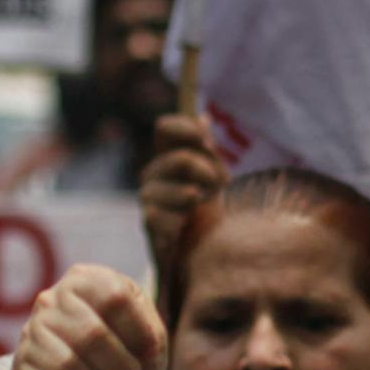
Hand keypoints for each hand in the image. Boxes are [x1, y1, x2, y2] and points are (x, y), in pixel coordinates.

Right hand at [12, 264, 168, 369]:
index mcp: (85, 280)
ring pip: (66, 366)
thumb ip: (150, 335)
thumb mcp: (153, 343)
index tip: (149, 351)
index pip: (115, 297)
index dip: (139, 332)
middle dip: (121, 367)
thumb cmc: (132, 363)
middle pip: (91, 334)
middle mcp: (51, 299)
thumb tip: (140, 344)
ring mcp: (30, 333)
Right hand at [142, 115, 228, 273]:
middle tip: (221, 186)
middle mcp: (154, 173)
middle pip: (181, 159)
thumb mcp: (212, 177)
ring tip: (200, 206)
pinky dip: (181, 220)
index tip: (208, 142)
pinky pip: (164, 216)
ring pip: (179, 189)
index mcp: (168, 155)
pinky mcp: (148, 223)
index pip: (165, 128)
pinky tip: (184, 224)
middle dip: (209, 172)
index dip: (186, 130)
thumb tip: (204, 117)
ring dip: (196, 198)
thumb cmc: (204, 211)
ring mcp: (148, 197)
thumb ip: (206, 149)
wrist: (194, 252)